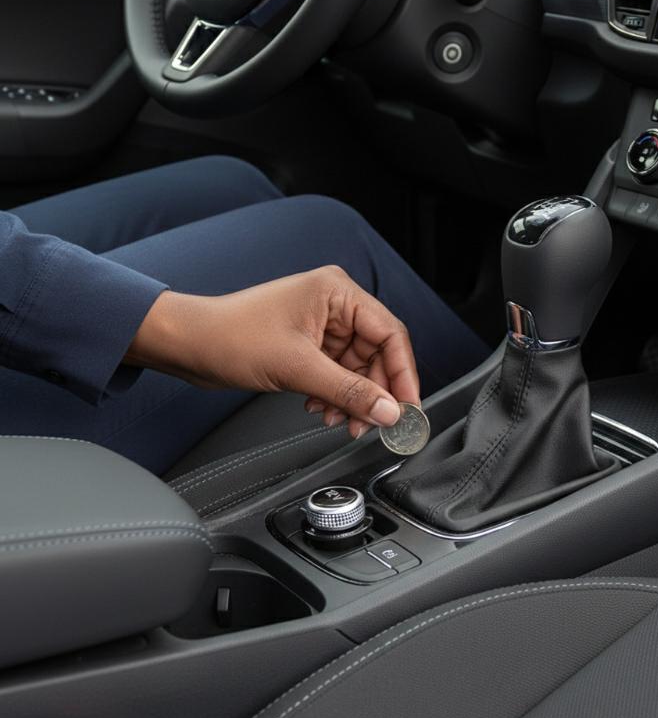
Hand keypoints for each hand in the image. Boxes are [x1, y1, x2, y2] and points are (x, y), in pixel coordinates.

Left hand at [124, 266, 419, 438]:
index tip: (409, 408)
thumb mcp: (298, 368)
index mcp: (338, 293)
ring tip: (342, 421)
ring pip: (357, 369)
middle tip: (374, 424)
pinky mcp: (308, 345)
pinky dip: (335, 396)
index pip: (390, 334)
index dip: (403, 375)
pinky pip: (337, 374)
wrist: (188, 345)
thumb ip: (349, 392)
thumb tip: (389, 411)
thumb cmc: (231, 337)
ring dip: (352, 399)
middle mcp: (334, 305)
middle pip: (377, 355)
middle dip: (374, 393)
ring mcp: (321, 325)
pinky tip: (322, 410)